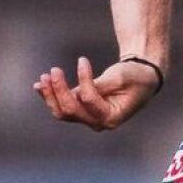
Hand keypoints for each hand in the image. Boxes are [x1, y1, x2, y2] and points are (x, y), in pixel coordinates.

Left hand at [33, 56, 160, 131]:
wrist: (143, 78)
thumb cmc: (135, 77)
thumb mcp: (120, 78)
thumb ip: (97, 86)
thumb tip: (73, 91)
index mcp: (111, 117)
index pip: (88, 100)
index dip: (82, 80)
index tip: (82, 59)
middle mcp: (98, 122)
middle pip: (70, 110)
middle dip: (59, 90)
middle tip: (54, 70)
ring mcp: (88, 118)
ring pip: (62, 111)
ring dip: (51, 95)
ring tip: (44, 77)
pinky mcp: (82, 110)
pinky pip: (62, 106)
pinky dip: (50, 95)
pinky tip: (39, 85)